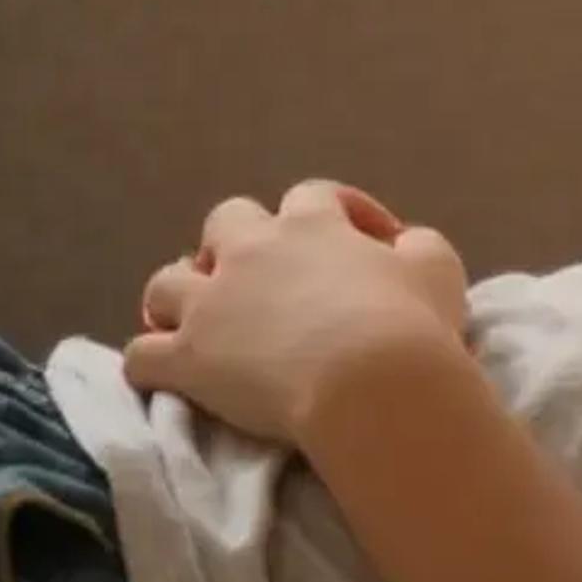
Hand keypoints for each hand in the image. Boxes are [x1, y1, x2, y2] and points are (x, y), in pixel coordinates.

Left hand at [127, 179, 470, 443]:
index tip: (367, 244)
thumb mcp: (439, 267)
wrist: (372, 385)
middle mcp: (250, 250)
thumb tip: (403, 245)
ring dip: (182, 298)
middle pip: (225, 223)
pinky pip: (142, 356)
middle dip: (238, 245)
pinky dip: (150, 364)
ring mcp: (210, 303)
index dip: (339, 214)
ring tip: (200, 324)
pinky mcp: (187, 358)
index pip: (315, 196)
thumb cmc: (413, 324)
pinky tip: (163, 375)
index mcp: (312, 224)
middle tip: (266, 281)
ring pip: (166, 283)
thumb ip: (417, 246)